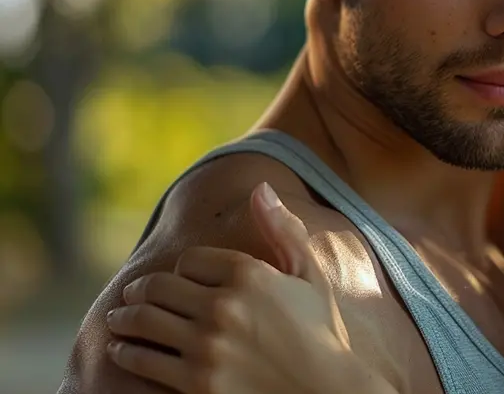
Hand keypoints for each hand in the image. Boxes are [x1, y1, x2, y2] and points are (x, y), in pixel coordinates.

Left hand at [106, 182, 397, 393]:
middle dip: (140, 290)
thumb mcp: (310, 277)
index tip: (179, 278)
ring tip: (118, 320)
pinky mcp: (196, 383)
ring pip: (144, 321)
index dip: (182, 269)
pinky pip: (145, 360)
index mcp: (250, 275)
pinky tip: (124, 349)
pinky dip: (127, 352)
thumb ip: (283, 230)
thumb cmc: (321, 335)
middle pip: (160, 287)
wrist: (327, 393)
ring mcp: (207, 346)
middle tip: (131, 295)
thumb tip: (260, 187)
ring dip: (125, 318)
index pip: (191, 260)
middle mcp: (224, 306)